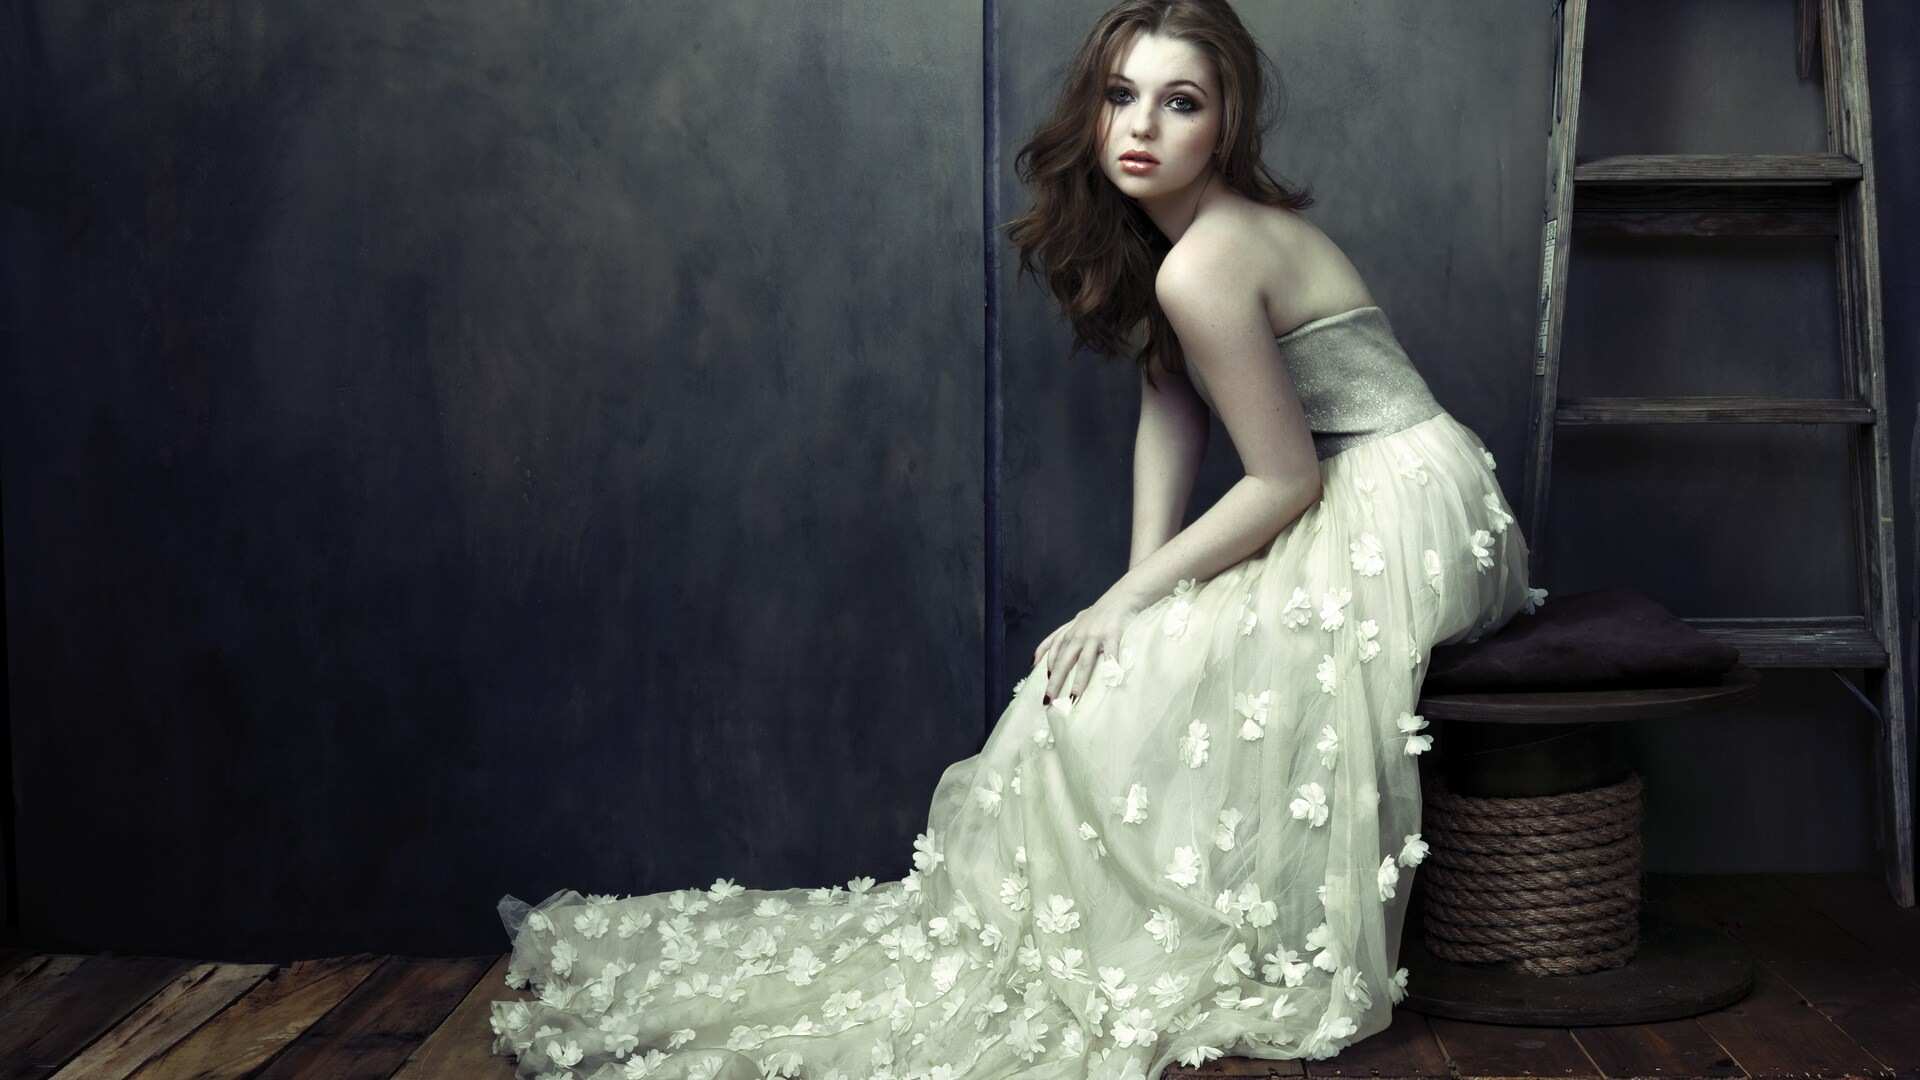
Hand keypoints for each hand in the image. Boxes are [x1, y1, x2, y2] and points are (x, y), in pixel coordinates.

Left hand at [1035, 589, 1148, 706]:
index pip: (1052, 651)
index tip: (1041, 683)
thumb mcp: (1077, 620)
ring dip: (1078, 682)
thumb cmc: (1100, 612)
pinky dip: (1110, 669)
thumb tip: (1045, 655)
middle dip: (1054, 682)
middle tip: (1049, 701)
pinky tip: (1110, 682)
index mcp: (1070, 632)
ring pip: (1084, 662)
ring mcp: (1095, 635)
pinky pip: (1110, 655)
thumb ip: (1062, 635)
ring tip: (1074, 698)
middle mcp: (1078, 634)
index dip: (1045, 668)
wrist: (1123, 596)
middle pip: (1063, 661)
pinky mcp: (1112, 635)